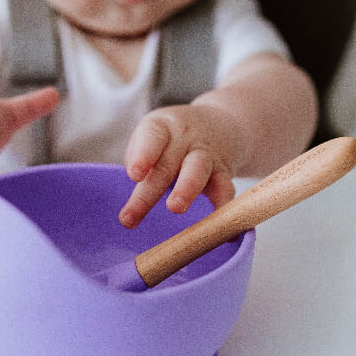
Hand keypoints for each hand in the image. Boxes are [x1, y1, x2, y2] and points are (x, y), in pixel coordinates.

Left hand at [118, 102, 241, 227]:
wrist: (221, 125)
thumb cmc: (172, 138)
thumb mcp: (152, 136)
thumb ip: (139, 160)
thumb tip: (134, 192)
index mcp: (161, 128)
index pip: (152, 139)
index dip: (143, 156)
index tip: (133, 175)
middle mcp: (185, 139)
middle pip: (166, 166)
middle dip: (148, 194)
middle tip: (129, 218)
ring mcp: (206, 155)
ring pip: (197, 171)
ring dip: (186, 190)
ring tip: (175, 207)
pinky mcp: (224, 172)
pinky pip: (225, 190)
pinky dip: (223, 208)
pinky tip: (222, 230)